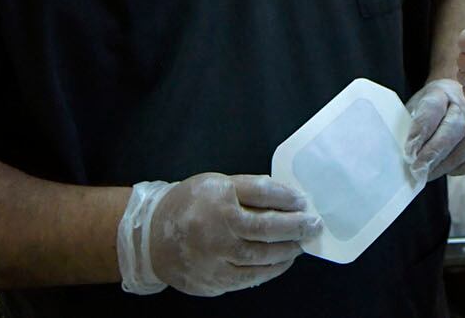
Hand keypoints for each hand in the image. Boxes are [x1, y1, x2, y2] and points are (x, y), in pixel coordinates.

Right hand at [120, 174, 321, 296]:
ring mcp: (214, 260)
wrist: (150, 238)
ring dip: (287, 251)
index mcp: (218, 200)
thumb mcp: (217, 184)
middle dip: (295, 227)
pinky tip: (282, 262)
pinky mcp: (213, 281)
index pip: (262, 195)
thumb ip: (251, 188)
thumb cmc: (190, 204)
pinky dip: (270, 270)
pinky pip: (249, 278)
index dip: (287, 198)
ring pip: (260, 258)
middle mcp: (215, 231)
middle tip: (314, 225)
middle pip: (266, 229)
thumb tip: (288, 195)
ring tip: (301, 244)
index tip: (304, 201)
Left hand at [405, 78, 464, 178]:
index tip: (409, 152)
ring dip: (448, 163)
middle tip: (418, 170)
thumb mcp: (415, 110)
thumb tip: (401, 154)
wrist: (455, 99)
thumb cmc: (430, 111)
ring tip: (430, 174)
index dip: (421, 131)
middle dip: (434, 152)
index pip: (432, 108)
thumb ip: (408, 127)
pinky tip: (452, 170)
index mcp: (441, 91)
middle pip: (454, 127)